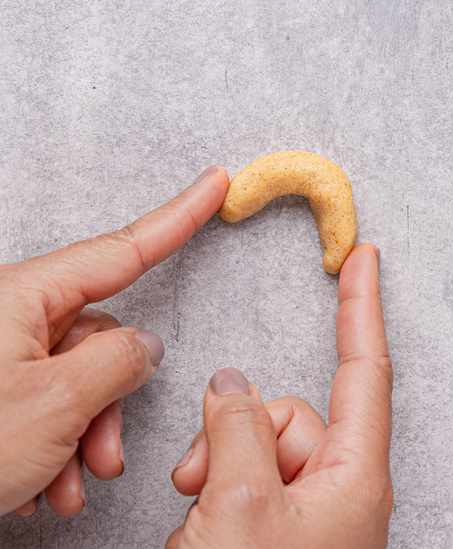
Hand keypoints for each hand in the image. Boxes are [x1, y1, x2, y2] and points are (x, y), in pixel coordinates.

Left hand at [0, 168, 228, 516]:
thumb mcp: (58, 405)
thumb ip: (119, 361)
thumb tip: (145, 346)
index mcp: (19, 296)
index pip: (120, 250)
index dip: (177, 217)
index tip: (214, 183)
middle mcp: (5, 313)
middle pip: (96, 336)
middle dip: (110, 403)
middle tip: (103, 456)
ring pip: (70, 379)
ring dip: (80, 438)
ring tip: (64, 487)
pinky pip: (38, 401)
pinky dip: (49, 447)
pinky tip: (36, 488)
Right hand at [165, 245, 391, 548]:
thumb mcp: (239, 505)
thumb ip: (236, 432)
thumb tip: (232, 382)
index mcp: (357, 477)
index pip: (365, 371)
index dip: (363, 310)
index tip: (367, 255)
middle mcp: (341, 493)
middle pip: (291, 418)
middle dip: (235, 437)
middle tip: (202, 489)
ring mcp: (311, 521)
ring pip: (255, 457)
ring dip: (216, 484)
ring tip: (205, 536)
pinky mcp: (279, 543)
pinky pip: (241, 497)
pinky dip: (213, 511)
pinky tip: (202, 545)